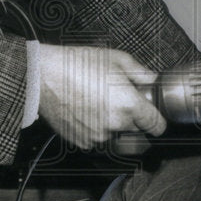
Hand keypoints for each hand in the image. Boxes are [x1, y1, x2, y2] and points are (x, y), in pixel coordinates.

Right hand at [37, 45, 166, 149]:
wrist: (43, 77)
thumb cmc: (77, 64)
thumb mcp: (116, 58)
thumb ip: (141, 73)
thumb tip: (153, 81)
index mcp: (129, 105)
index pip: (156, 125)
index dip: (157, 120)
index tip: (153, 115)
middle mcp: (116, 124)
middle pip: (136, 129)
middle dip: (132, 117)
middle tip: (119, 98)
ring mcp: (98, 136)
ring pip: (116, 134)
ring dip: (113, 124)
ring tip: (99, 102)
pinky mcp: (82, 141)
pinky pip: (98, 139)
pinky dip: (96, 129)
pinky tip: (87, 110)